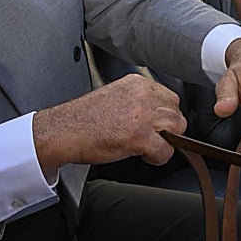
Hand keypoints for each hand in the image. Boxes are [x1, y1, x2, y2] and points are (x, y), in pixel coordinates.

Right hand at [32, 73, 185, 171]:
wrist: (64, 131)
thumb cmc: (83, 118)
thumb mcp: (116, 96)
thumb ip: (138, 99)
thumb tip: (156, 112)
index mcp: (137, 83)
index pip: (169, 96)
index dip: (163, 115)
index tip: (155, 125)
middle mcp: (142, 94)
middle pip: (176, 111)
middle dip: (168, 128)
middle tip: (151, 137)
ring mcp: (142, 114)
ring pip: (176, 128)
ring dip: (165, 141)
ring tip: (147, 146)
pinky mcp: (139, 135)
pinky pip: (165, 150)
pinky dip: (157, 158)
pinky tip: (143, 156)